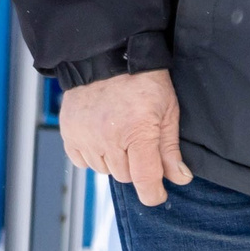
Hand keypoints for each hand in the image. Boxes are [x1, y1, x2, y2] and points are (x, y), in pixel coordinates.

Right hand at [59, 68, 189, 206]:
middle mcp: (108, 138)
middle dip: (136, 167)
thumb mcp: (167, 112)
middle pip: (125, 177)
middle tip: (140, 144)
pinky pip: (81, 161)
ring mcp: (85, 136)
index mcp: (137, 133)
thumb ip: (170, 149)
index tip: (157, 194)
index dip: (153, 194)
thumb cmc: (143, 82)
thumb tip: (180, 178)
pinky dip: (93, 156)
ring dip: (114, 161)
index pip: (144, 180)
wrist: (106, 56)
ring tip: (120, 135)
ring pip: (104, 170)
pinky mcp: (69, 133)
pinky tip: (102, 138)